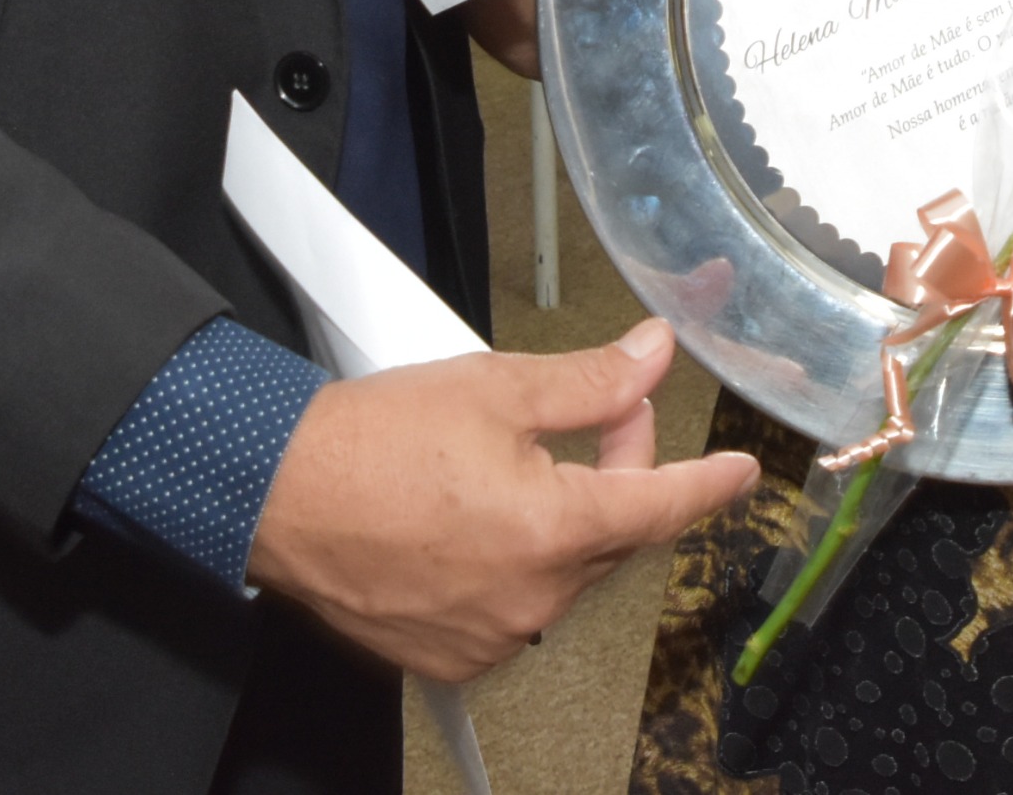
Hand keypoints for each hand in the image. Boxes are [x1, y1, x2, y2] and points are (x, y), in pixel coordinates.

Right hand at [243, 319, 758, 681]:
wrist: (274, 493)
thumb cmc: (370, 440)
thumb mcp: (495, 387)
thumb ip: (590, 381)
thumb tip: (651, 357)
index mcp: (554, 530)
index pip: (661, 508)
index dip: (707, 485)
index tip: (737, 476)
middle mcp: (532, 598)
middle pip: (611, 534)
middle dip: (617, 471)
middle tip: (598, 413)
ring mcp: (490, 636)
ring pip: (563, 573)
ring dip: (564, 520)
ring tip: (520, 462)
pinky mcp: (450, 656)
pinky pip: (512, 608)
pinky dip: (515, 564)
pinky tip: (479, 518)